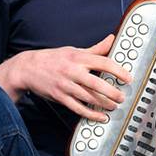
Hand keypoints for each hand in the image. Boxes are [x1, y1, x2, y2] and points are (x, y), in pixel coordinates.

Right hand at [0, 34, 131, 120]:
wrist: (27, 68)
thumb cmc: (53, 59)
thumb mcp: (74, 50)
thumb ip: (95, 49)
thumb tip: (112, 39)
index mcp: (78, 57)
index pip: (103, 62)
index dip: (118, 71)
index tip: (128, 78)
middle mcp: (72, 71)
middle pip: (97, 83)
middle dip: (112, 92)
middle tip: (122, 97)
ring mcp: (65, 85)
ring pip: (88, 97)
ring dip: (104, 104)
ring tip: (114, 106)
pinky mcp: (59, 97)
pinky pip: (78, 108)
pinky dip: (90, 114)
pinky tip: (100, 116)